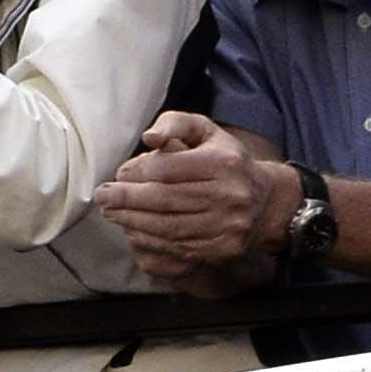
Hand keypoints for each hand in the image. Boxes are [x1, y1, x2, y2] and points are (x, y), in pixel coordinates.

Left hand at [96, 110, 288, 281]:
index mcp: (222, 163)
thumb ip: (175, 123)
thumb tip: (149, 137)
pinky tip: (134, 231)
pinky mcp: (224, 248)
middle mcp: (228, 195)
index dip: (137, 173)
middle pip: (165, 200)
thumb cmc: (227, 161)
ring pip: (169, 226)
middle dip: (128, 200)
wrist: (267, 203)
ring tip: (113, 214)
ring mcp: (227, 226)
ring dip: (134, 222)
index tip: (117, 175)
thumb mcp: (206, 131)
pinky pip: (180, 247)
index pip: (168, 169)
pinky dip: (152, 241)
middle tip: (103, 198)